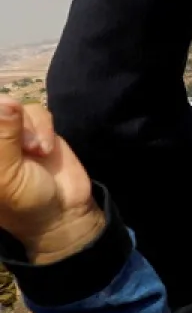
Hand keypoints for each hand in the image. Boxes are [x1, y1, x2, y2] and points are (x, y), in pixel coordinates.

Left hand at [0, 98, 104, 265]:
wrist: (64, 211)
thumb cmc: (25, 201)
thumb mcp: (7, 175)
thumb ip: (3, 138)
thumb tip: (5, 101)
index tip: (11, 142)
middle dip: (9, 123)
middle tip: (24, 147)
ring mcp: (11, 134)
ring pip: (13, 107)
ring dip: (30, 128)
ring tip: (37, 151)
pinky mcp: (35, 129)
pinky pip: (35, 110)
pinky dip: (44, 127)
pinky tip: (45, 148)